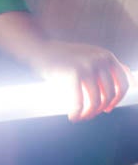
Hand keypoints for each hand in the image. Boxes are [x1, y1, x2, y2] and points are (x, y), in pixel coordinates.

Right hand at [0, 11, 130, 121]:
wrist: (36, 47)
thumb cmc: (61, 55)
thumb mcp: (89, 55)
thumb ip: (107, 66)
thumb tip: (132, 83)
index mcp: (106, 55)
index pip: (124, 83)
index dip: (118, 99)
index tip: (109, 107)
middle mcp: (100, 59)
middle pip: (110, 94)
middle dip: (102, 107)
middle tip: (92, 113)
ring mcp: (87, 66)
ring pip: (97, 100)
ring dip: (90, 113)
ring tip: (82, 116)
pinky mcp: (73, 74)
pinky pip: (80, 101)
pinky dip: (77, 113)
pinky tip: (73, 117)